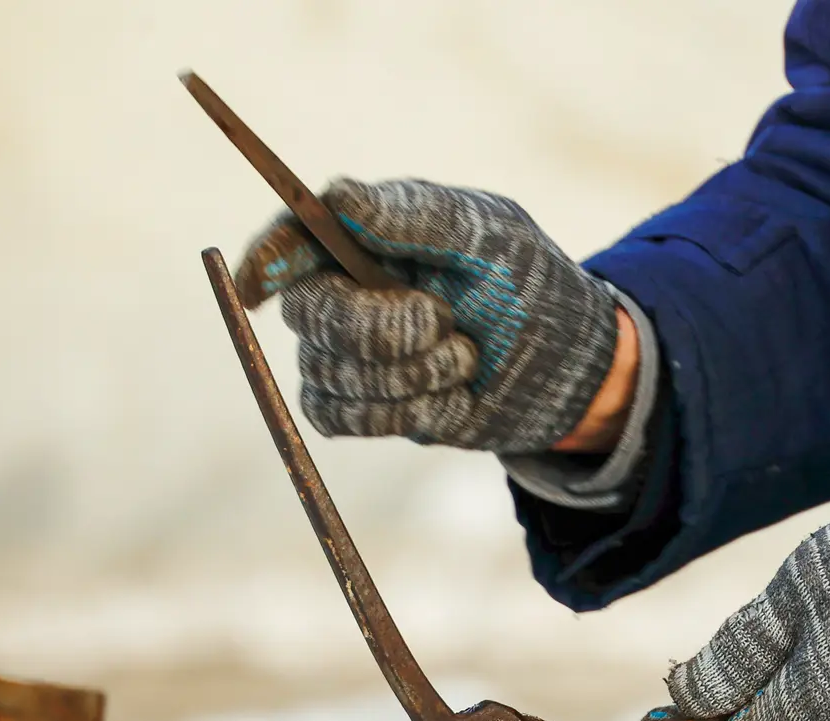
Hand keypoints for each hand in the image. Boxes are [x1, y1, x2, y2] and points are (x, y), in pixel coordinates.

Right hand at [235, 177, 619, 453]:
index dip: (266, 258)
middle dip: (374, 328)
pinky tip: (449, 395)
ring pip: (327, 372)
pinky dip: (402, 411)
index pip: (292, 238)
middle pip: (305, 313)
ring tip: (464, 356)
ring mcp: (349, 352)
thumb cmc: (528, 284)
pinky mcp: (365, 406)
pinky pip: (342, 417)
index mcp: (365, 234)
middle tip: (440, 319)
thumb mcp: (488, 236)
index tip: (263, 285)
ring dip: (407, 373)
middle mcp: (345, 290)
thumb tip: (335, 194)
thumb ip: (413, 216)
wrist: (565, 367)